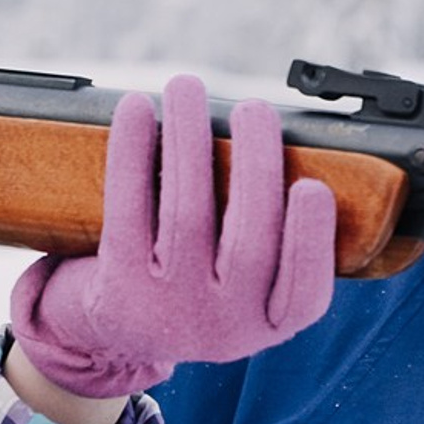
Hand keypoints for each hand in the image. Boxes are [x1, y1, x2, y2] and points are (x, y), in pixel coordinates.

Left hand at [7, 75, 337, 400]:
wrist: (111, 336)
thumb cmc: (193, 286)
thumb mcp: (244, 288)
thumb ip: (273, 239)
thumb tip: (277, 136)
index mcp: (268, 323)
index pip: (305, 293)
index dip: (312, 240)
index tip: (312, 186)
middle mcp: (224, 326)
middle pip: (249, 242)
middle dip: (256, 164)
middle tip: (254, 107)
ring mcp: (169, 309)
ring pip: (188, 214)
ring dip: (190, 138)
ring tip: (187, 87)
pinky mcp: (117, 288)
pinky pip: (129, 210)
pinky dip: (133, 152)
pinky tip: (137, 109)